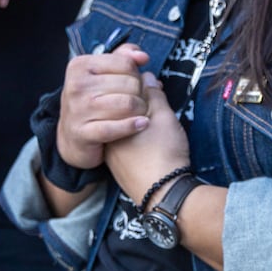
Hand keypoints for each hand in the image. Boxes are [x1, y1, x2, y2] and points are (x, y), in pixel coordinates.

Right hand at [56, 43, 152, 169]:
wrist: (74, 137)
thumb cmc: (95, 100)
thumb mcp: (104, 74)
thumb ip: (124, 58)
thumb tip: (142, 56)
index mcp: (80, 66)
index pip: (127, 64)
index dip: (137, 74)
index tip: (133, 83)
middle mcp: (76, 85)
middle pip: (131, 84)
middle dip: (141, 94)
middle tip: (139, 102)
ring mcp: (77, 109)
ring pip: (128, 104)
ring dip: (141, 110)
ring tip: (140, 113)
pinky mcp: (82, 133)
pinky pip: (117, 127)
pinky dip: (133, 125)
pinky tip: (142, 124)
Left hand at [102, 77, 189, 206]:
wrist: (163, 193)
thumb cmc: (163, 152)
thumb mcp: (163, 116)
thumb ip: (153, 95)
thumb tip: (144, 77)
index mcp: (113, 121)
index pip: (123, 95)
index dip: (141, 87)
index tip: (156, 89)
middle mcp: (107, 137)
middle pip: (123, 113)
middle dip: (141, 105)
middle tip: (161, 106)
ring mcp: (113, 155)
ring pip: (126, 130)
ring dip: (141, 123)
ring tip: (161, 126)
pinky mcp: (121, 169)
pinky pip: (128, 146)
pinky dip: (139, 140)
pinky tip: (155, 145)